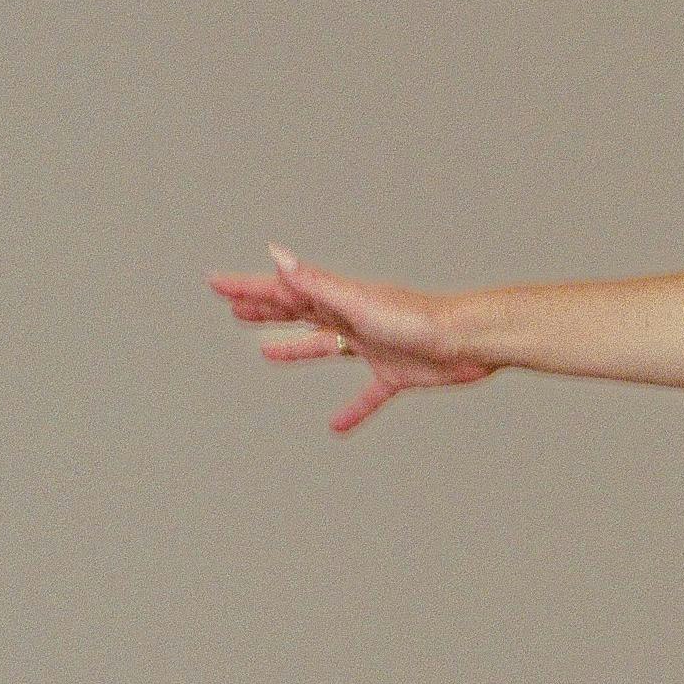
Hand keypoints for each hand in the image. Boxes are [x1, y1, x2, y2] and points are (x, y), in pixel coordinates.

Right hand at [212, 246, 491, 432]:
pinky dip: (351, 410)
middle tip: (234, 310)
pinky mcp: (396, 372)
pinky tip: (335, 427)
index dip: (248, 287)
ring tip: (267, 353)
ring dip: (295, 348)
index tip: (215, 283)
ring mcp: (373, 345)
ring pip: (325, 347)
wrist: (468, 341)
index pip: (283, 291)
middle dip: (265, 310)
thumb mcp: (357, 302)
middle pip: (299, 312)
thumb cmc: (418, 319)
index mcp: (339, 300)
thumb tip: (275, 255)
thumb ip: (315, 283)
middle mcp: (353, 318)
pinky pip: (367, 395)